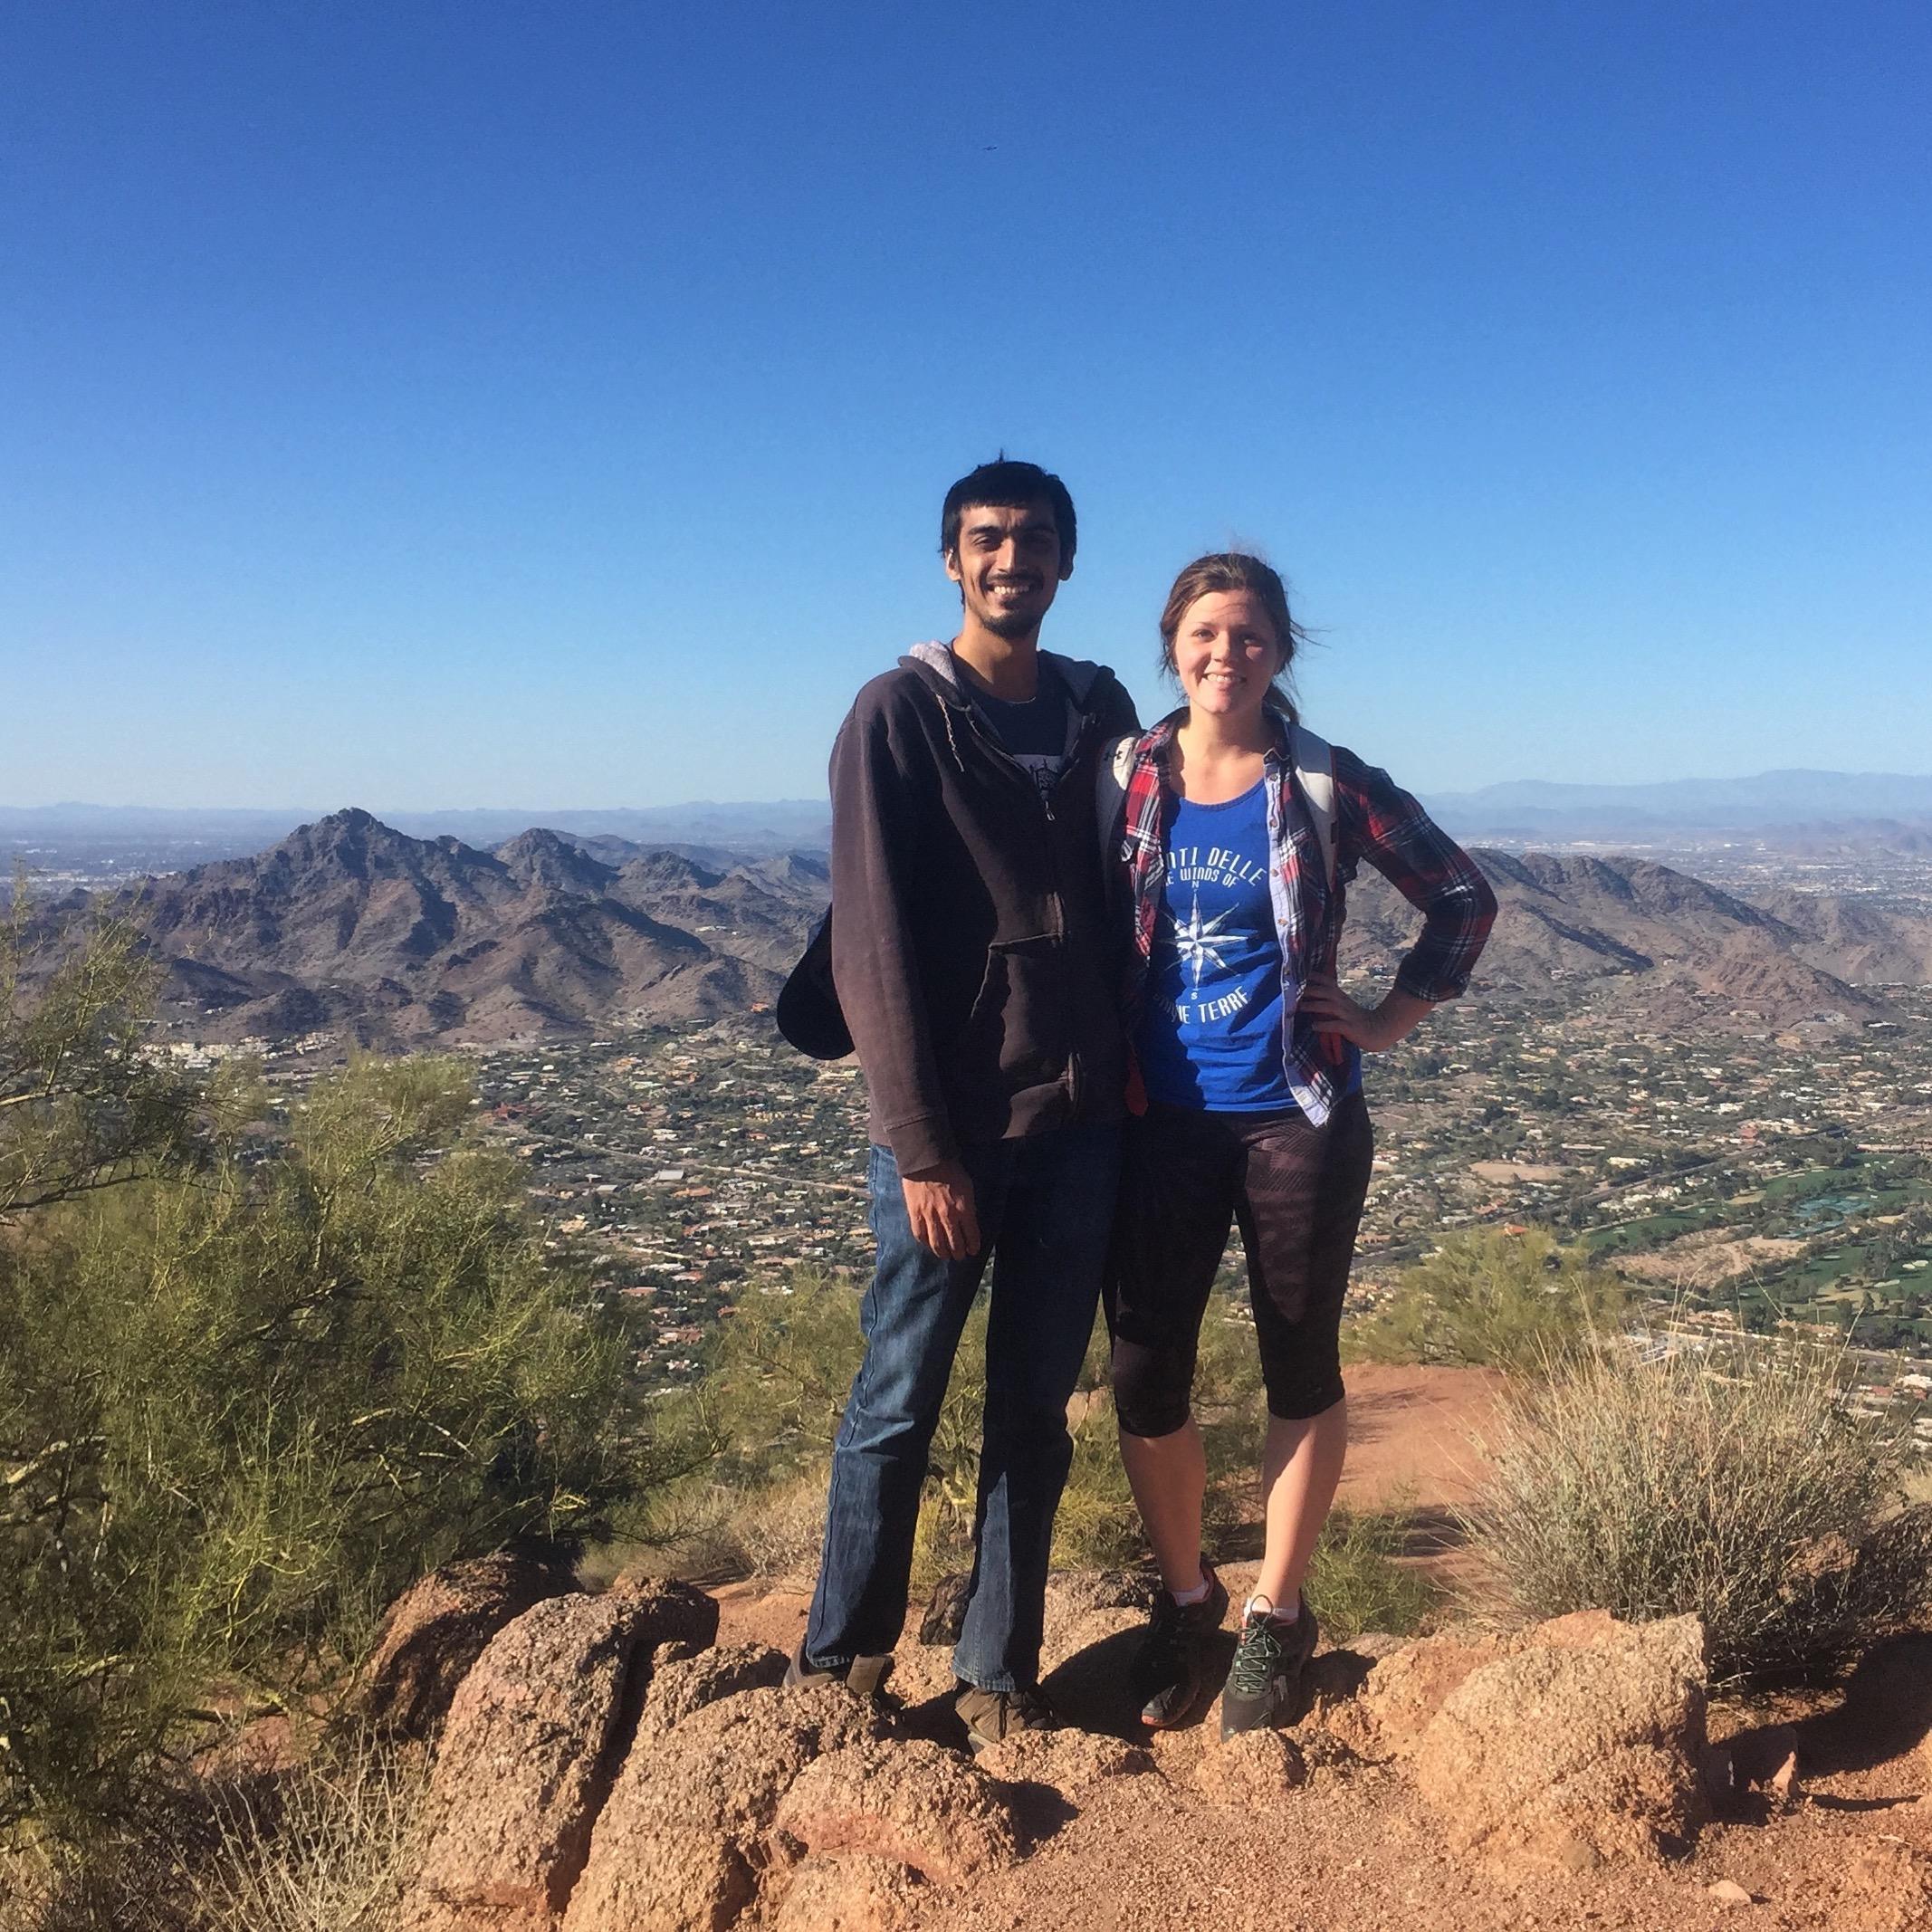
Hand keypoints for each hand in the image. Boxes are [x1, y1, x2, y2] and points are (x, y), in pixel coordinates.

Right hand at [901, 1158, 980, 1259]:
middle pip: (954, 1242)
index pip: (971, 1234)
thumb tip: (969, 1220)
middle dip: (959, 1252)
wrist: (926, 1160)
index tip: (973, 1250)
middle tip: (959, 1256)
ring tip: (945, 1256)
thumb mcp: (967, 1186)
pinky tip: (928, 1245)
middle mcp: (948, 1216)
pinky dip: (925, 1243)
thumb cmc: (950, 1169)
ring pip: (937, 1243)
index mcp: (964, 1208)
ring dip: (943, 1252)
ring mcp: (930, 1216)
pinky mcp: (915, 1214)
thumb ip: (968, 1205)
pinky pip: (920, 1234)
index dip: (973, 1245)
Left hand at [1298, 974, 1431, 1053]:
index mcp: (1340, 997)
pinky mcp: (1350, 1028)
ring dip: (1314, 1005)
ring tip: (1301, 1007)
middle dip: (1310, 990)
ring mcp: (1347, 1015)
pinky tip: (1314, 1026)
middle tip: (1294, 991)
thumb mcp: (1343, 1006)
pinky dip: (1324, 1025)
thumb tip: (1307, 997)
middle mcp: (1343, 1003)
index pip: (1327, 982)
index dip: (1314, 977)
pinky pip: (1336, 1025)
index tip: (1299, 973)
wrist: (1378, 1031)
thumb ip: (1328, 1000)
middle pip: (1326, 992)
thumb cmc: (1356, 1019)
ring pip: (1329, 1007)